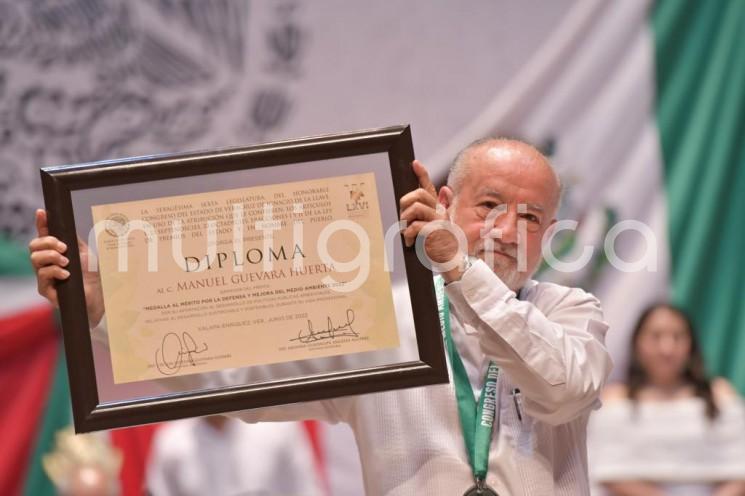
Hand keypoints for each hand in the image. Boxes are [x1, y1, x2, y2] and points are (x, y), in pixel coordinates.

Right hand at [29, 209, 104, 326]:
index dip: (41, 223)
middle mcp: (46, 262)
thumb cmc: (92, 275)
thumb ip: (73, 240)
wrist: (98, 295)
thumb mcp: (85, 253)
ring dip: (52, 256)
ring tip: (67, 262)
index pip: (44, 235)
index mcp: (56, 252)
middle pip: (34, 245)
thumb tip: (64, 225)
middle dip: (48, 242)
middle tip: (64, 248)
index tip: (41, 212)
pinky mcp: (45, 289)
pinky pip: (42, 274)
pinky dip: (54, 271)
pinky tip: (66, 274)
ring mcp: (44, 276)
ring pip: (35, 258)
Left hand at [398, 160, 465, 281]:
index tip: (415, 163)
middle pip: (419, 194)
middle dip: (405, 204)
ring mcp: (438, 221)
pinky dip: (408, 234)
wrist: (450, 262)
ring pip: (416, 208)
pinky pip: (415, 226)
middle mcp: (440, 211)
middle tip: (402, 218)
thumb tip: (445, 189)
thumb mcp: (437, 225)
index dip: (422, 174)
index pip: (430, 187)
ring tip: (406, 232)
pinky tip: (409, 242)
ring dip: (405, 220)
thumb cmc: (440, 245)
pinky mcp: (435, 232)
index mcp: (438, 209)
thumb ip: (437, 208)